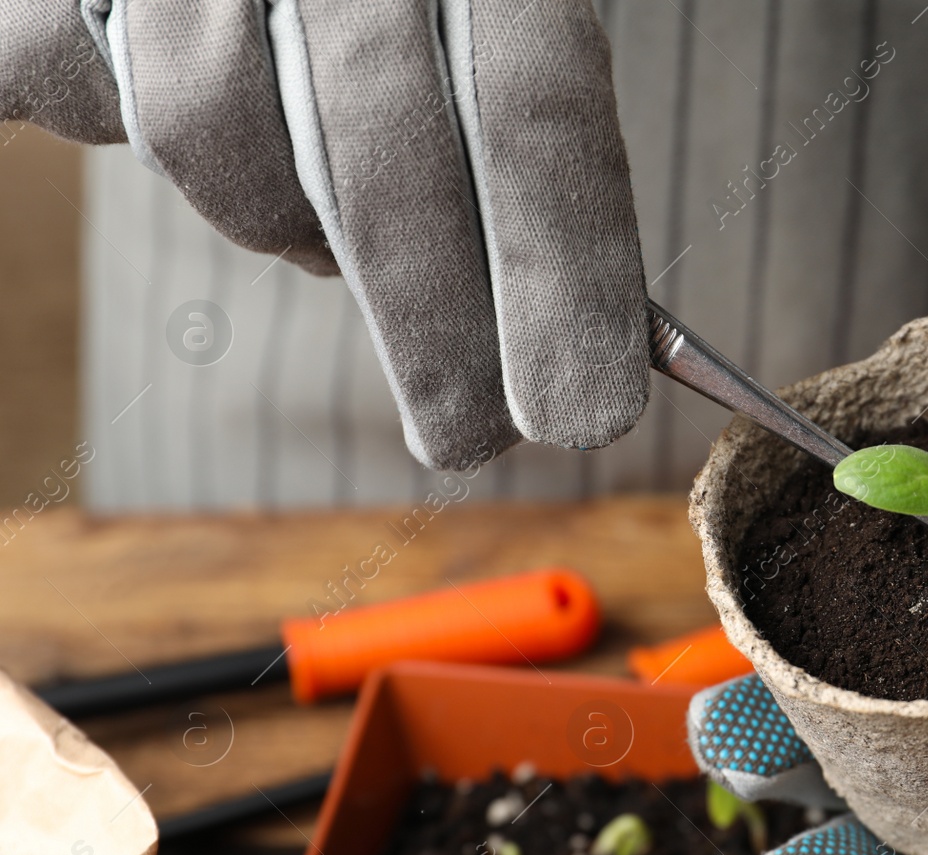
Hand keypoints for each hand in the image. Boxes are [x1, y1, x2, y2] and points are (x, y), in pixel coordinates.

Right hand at [2, 0, 647, 467]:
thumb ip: (535, 116)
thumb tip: (592, 325)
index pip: (535, 109)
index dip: (562, 273)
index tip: (581, 413)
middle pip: (384, 155)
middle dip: (435, 323)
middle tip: (472, 432)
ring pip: (218, 137)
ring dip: (282, 218)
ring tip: (321, 207)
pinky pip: (68, 82)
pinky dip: (103, 114)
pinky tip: (161, 87)